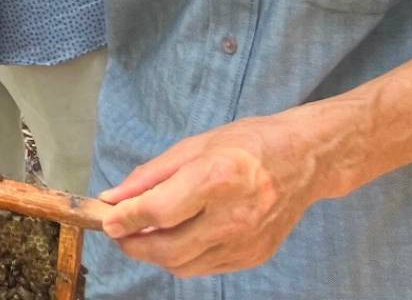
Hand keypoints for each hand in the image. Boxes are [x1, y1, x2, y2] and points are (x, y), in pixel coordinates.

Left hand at [97, 113, 327, 276]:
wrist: (304, 160)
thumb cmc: (247, 144)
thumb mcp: (194, 146)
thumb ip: (150, 176)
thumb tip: (112, 199)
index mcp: (217, 178)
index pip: (158, 211)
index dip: (125, 219)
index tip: (107, 220)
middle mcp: (233, 217)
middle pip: (167, 249)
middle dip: (134, 245)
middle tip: (120, 231)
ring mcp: (246, 242)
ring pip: (183, 265)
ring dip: (156, 254)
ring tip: (147, 232)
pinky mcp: (254, 257)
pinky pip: (205, 268)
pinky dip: (184, 257)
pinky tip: (180, 236)